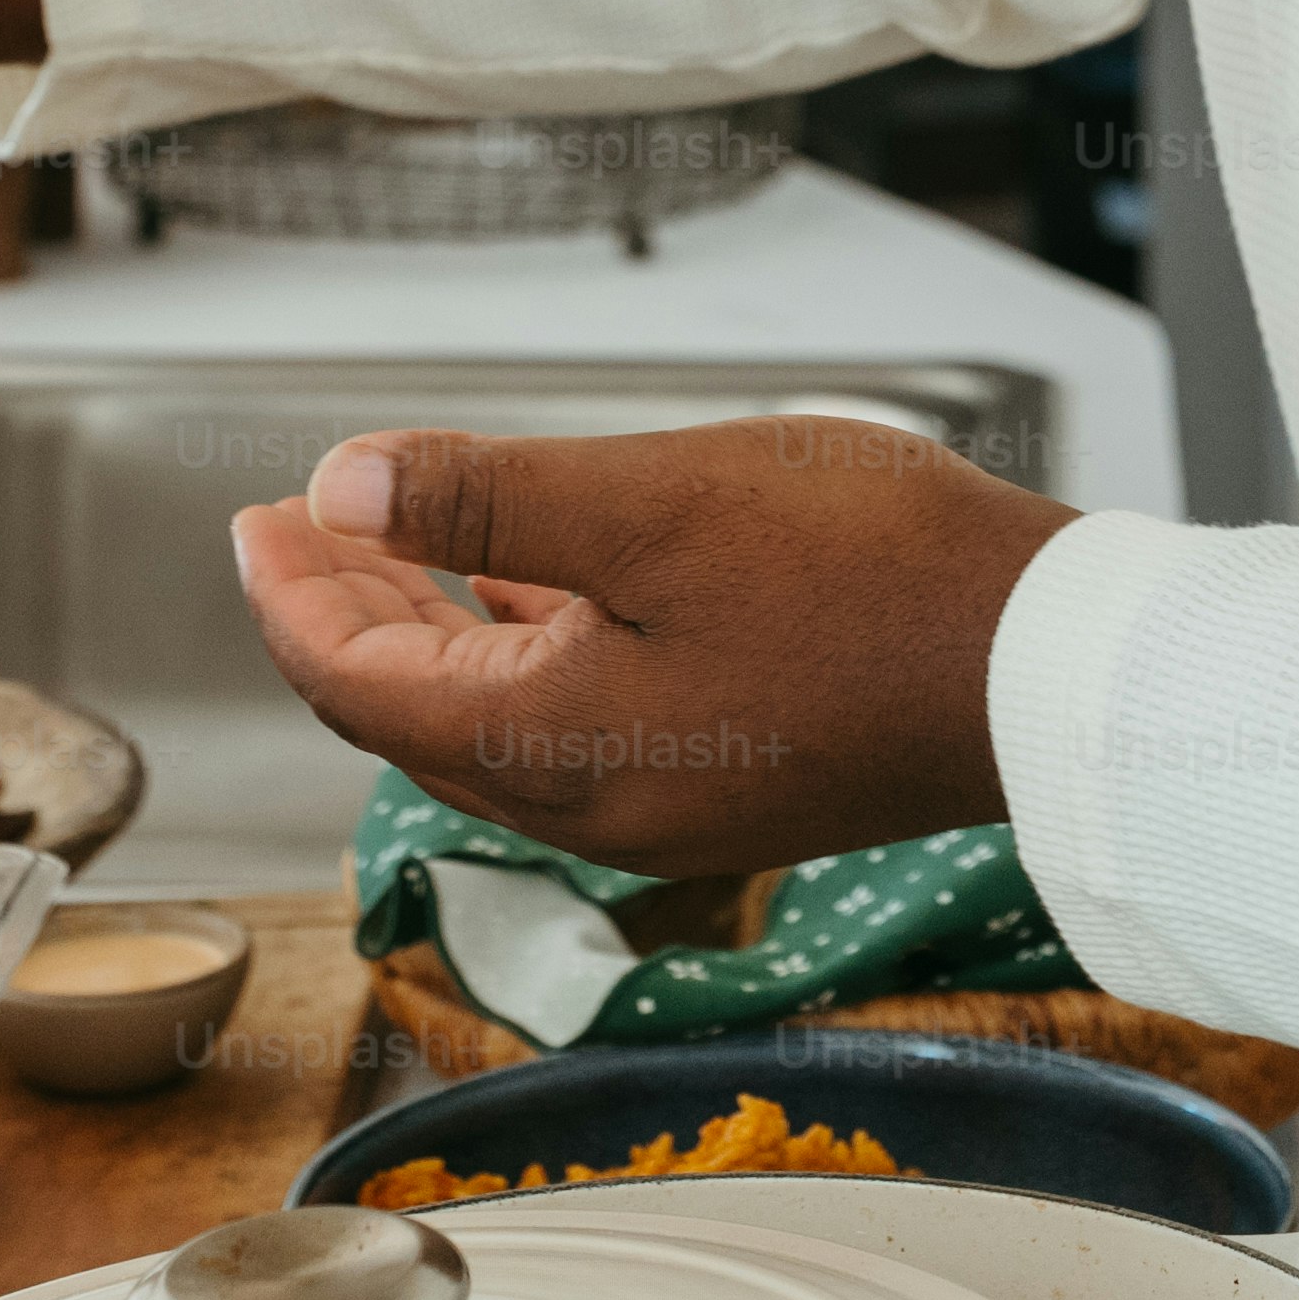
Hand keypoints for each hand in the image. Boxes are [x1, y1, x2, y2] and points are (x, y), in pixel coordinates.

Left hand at [229, 418, 1082, 877]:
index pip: (361, 685)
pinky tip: (526, 591)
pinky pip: (573, 724)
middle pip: (413, 714)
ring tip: (384, 542)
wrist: (1043, 666)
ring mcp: (664, 802)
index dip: (292, 597)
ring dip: (427, 631)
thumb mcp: (652, 503)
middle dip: (344, 612)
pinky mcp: (725, 779)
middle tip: (293, 527)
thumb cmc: (869, 574)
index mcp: (556, 747)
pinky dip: (519, 651)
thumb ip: (484, 505)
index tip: (254, 521)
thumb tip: (338, 495)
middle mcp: (595, 804)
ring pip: (491, 722)